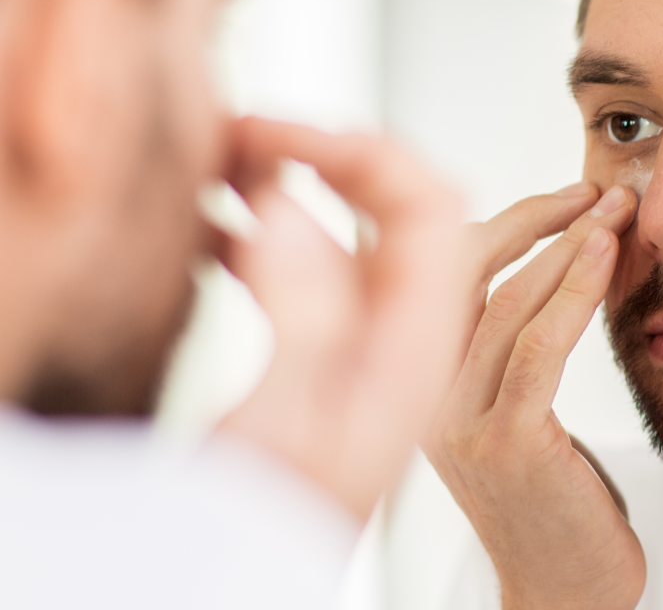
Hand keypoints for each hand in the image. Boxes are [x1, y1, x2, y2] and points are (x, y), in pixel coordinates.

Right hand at [216, 117, 469, 521]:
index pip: (428, 206)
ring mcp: (371, 352)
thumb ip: (303, 319)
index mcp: (412, 344)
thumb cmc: (273, 539)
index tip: (286, 127)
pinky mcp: (333, 367)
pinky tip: (206, 226)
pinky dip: (264, 235)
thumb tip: (295, 206)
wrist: (266, 596)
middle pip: (407, 210)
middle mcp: (404, 339)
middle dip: (337, 155)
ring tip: (221, 159)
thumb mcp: (283, 430)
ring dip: (297, 189)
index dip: (365, 149)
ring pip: (354, 238)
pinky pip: (315, 279)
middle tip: (249, 130)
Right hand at [426, 184, 646, 609]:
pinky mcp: (506, 445)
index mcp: (421, 383)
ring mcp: (458, 422)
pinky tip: (608, 254)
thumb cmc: (557, 504)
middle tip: (597, 189)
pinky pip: (541, 346)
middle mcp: (424, 397)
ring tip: (616, 207)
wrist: (565, 597)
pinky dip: (576, 289)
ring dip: (568, 242)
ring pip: (506, 300)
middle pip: (462, 272)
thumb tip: (556, 266)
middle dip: (535, 218)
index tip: (567, 196)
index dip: (505, 223)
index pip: (442, 274)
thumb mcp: (520, 415)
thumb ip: (514, 352)